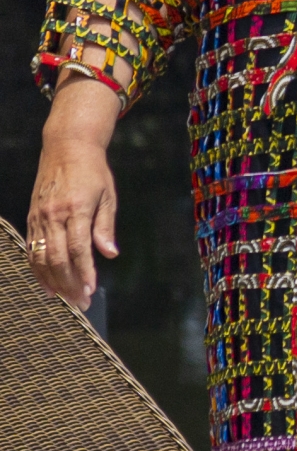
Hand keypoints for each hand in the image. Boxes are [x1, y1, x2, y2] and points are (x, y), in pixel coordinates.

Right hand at [28, 77, 120, 305]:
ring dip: (52, 281)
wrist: (66, 148)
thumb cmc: (94, 172)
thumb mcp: (108, 196)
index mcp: (76, 209)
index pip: (78, 248)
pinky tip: (46, 284)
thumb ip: (105, 226)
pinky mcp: (32, 217)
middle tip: (81, 303)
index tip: (90, 290)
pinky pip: (32, 248)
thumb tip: (110, 254)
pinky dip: (37, 268)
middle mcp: (53, 214)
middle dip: (69, 283)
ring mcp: (39, 217)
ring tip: (64, 299)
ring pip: (41, 256)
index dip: (83, 272)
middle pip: (58, 258)